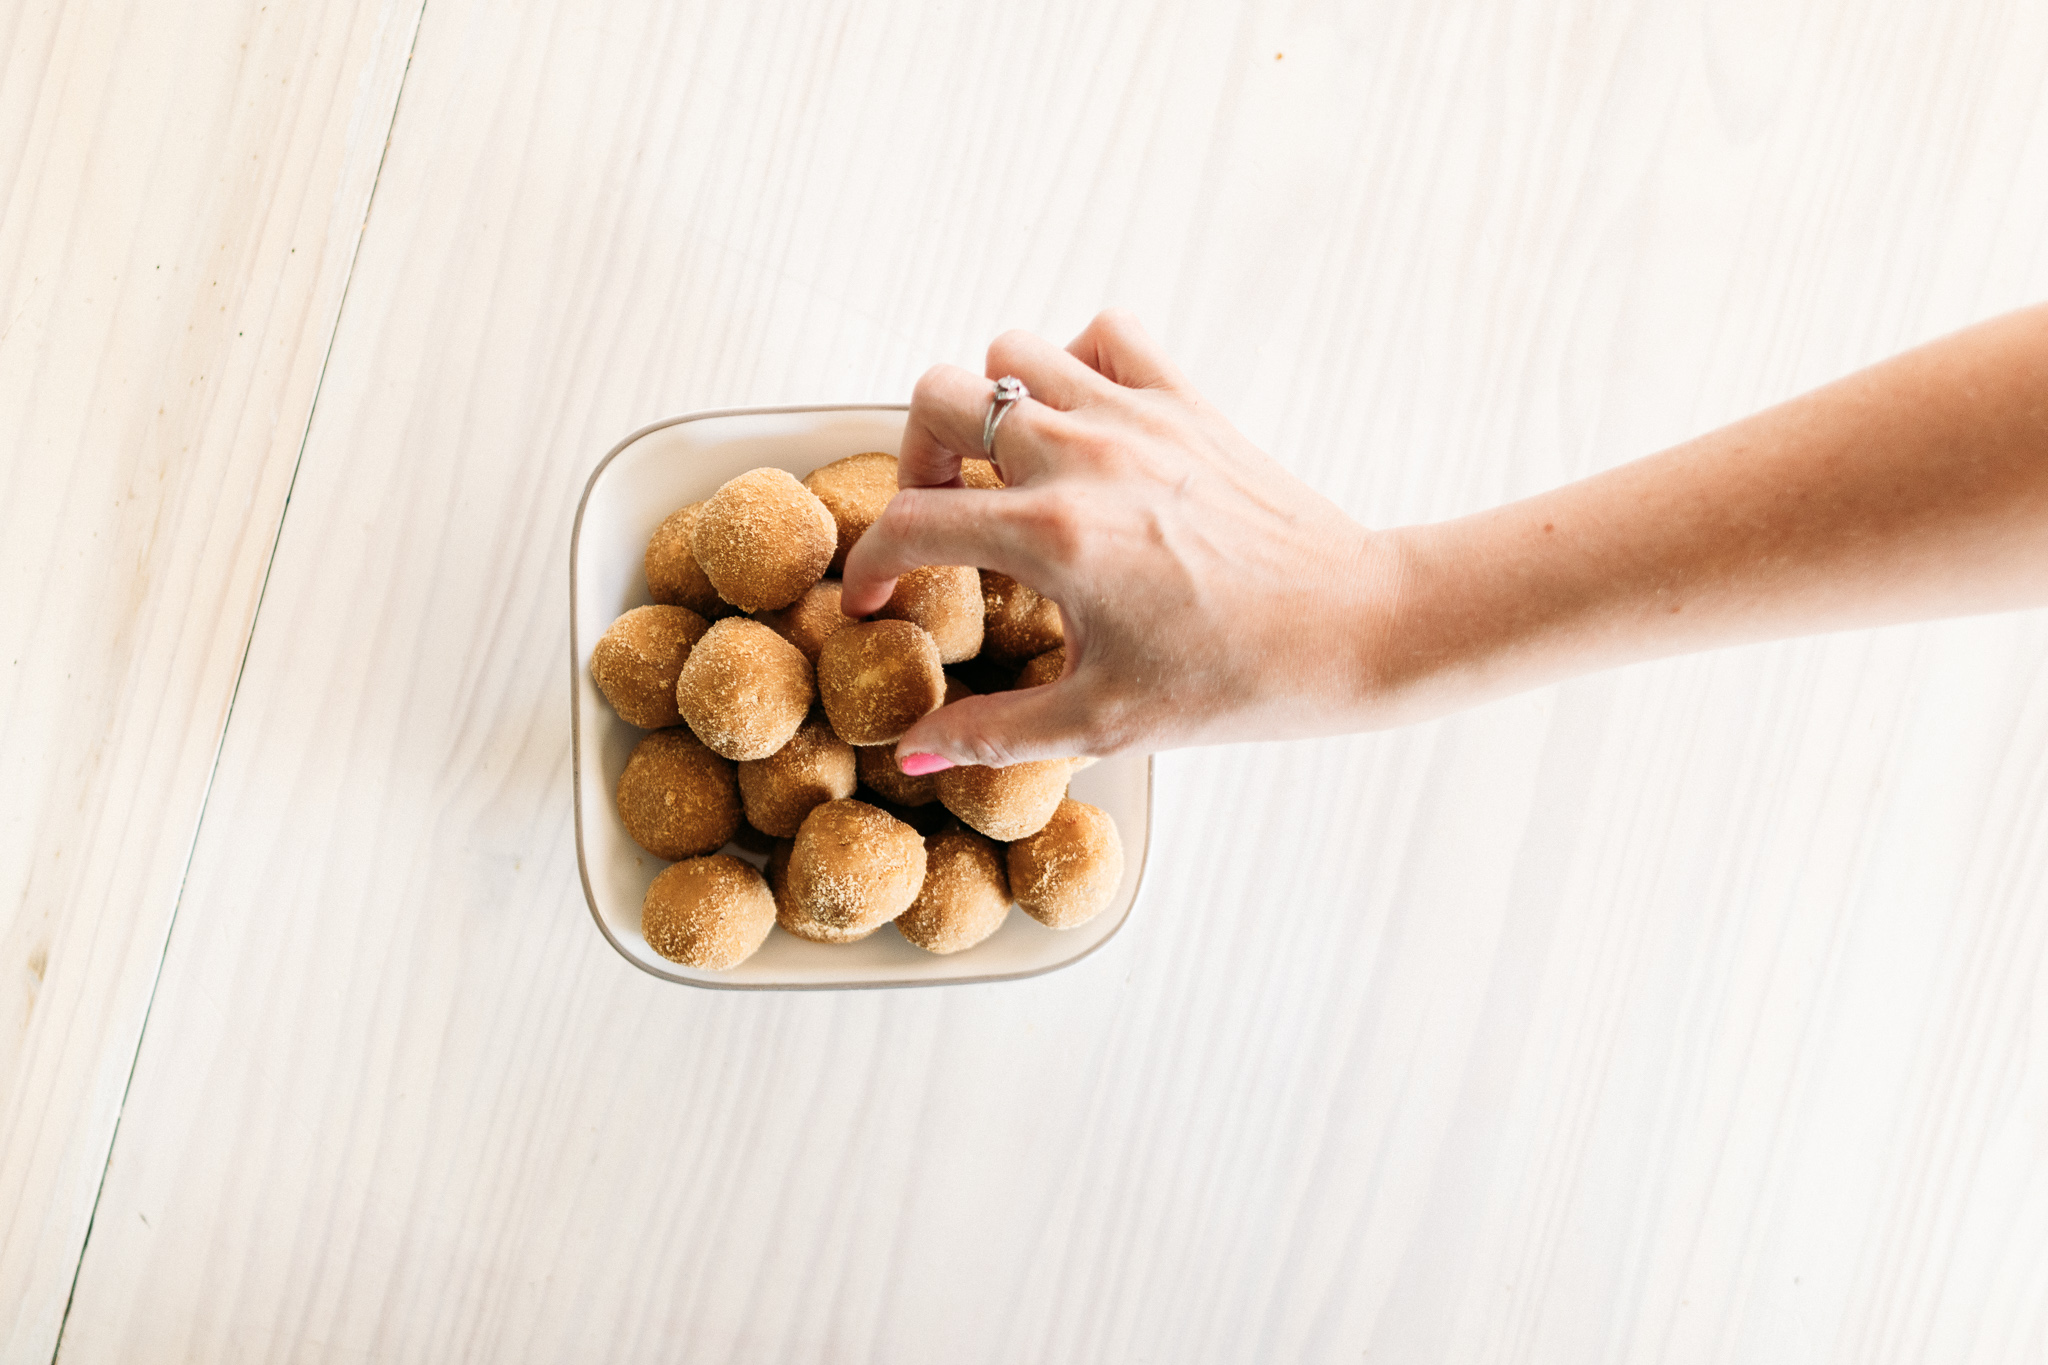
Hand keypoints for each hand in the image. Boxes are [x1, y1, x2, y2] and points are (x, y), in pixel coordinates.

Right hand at [841, 310, 1405, 768]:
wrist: (1354, 628)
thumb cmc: (1238, 679)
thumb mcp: (1104, 722)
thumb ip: (993, 733)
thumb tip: (910, 753)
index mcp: (1051, 536)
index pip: (909, 524)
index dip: (868, 569)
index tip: (874, 603)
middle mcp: (1083, 456)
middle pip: (938, 397)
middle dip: (913, 458)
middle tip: (936, 516)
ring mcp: (1136, 416)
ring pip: (1012, 350)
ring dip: (988, 403)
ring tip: (1005, 470)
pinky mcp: (1186, 401)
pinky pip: (1106, 334)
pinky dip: (1075, 362)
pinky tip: (1083, 426)